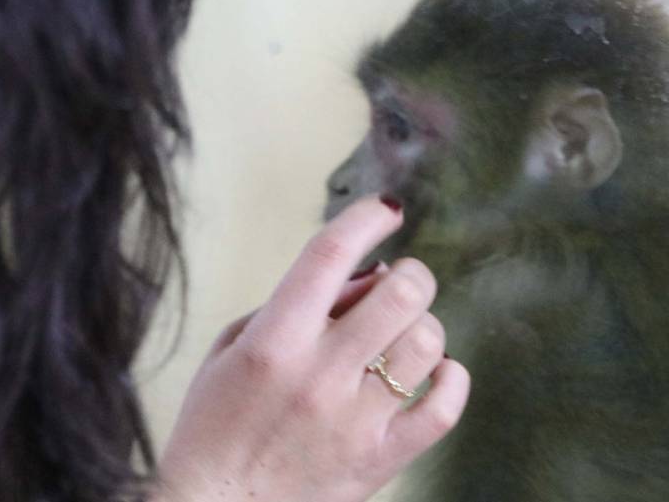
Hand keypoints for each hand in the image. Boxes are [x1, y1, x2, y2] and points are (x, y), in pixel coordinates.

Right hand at [154, 196, 469, 501]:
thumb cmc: (216, 425)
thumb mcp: (232, 349)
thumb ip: (293, 303)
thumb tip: (367, 273)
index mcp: (273, 341)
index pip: (329, 254)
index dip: (366, 219)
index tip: (386, 209)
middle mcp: (319, 374)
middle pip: (401, 293)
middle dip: (411, 275)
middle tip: (401, 283)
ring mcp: (355, 419)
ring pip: (427, 342)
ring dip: (423, 325)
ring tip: (404, 334)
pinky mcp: (381, 458)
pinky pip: (445, 408)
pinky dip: (452, 379)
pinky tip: (437, 372)